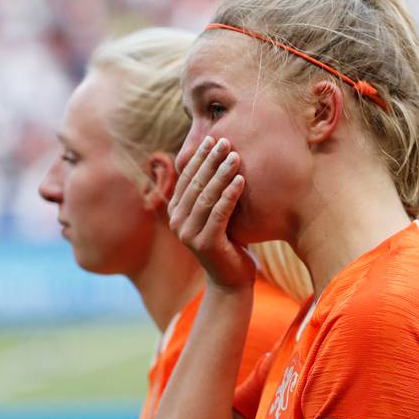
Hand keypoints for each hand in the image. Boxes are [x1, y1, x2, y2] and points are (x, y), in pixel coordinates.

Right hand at [168, 137, 255, 290]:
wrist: (231, 281)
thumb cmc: (228, 243)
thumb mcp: (217, 214)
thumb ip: (212, 193)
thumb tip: (220, 157)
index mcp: (177, 212)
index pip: (186, 178)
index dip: (199, 157)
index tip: (213, 138)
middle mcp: (178, 222)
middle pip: (195, 184)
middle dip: (210, 160)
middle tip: (225, 140)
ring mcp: (189, 234)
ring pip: (206, 197)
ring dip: (221, 174)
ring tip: (235, 156)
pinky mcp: (205, 244)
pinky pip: (218, 213)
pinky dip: (230, 195)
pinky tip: (241, 180)